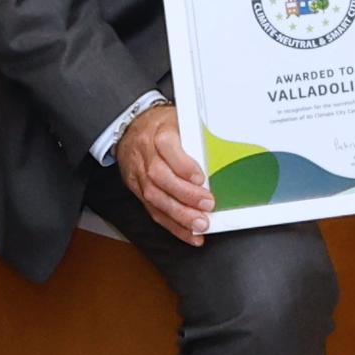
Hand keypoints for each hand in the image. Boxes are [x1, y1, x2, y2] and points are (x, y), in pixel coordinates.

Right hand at [114, 106, 219, 245]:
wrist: (131, 129)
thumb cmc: (161, 126)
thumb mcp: (179, 120)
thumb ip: (195, 137)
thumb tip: (223, 155)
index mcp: (158, 133)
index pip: (166, 146)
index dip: (183, 165)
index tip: (200, 178)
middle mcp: (146, 154)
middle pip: (160, 177)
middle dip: (185, 195)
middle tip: (207, 205)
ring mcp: (139, 174)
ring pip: (155, 197)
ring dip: (179, 215)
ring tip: (200, 224)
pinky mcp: (138, 190)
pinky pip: (153, 211)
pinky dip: (173, 226)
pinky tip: (189, 234)